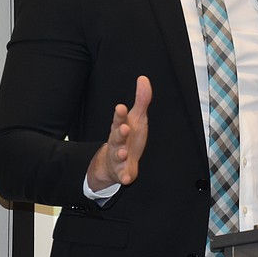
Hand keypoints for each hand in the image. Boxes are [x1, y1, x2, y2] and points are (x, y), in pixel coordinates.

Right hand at [87, 76, 152, 190]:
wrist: (113, 163)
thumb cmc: (128, 137)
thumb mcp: (136, 117)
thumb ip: (141, 100)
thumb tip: (143, 78)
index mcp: (121, 127)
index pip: (119, 119)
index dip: (120, 114)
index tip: (121, 107)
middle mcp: (118, 141)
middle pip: (117, 136)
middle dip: (119, 132)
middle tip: (124, 128)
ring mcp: (118, 157)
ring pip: (118, 155)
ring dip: (120, 154)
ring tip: (124, 152)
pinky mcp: (122, 172)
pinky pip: (122, 175)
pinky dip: (124, 176)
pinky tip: (127, 178)